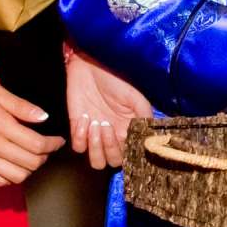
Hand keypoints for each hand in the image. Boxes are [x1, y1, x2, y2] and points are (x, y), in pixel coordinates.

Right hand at [0, 75, 63, 187]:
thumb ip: (20, 106)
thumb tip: (43, 118)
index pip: (36, 144)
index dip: (52, 144)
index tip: (57, 139)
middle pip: (30, 163)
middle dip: (44, 156)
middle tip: (46, 146)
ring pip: (17, 176)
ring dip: (29, 168)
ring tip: (31, 155)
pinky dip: (11, 176)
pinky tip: (13, 164)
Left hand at [65, 45, 151, 170]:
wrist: (90, 64)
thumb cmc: (115, 78)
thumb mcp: (136, 97)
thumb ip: (144, 118)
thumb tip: (148, 139)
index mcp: (129, 131)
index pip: (130, 156)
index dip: (127, 152)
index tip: (124, 135)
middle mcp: (113, 137)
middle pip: (112, 162)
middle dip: (109, 148)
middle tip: (106, 125)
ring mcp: (95, 135)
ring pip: (96, 161)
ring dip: (96, 147)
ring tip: (95, 124)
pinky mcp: (77, 128)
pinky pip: (78, 147)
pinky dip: (80, 136)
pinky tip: (84, 118)